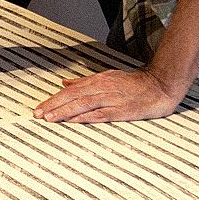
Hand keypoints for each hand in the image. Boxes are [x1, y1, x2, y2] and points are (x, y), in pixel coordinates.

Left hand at [32, 68, 185, 122]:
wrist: (161, 85)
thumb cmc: (134, 83)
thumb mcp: (107, 77)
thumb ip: (85, 82)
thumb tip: (64, 83)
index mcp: (98, 80)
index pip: (70, 91)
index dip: (53, 99)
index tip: (39, 108)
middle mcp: (102, 88)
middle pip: (73, 97)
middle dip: (53, 106)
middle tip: (38, 115)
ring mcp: (112, 99)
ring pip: (83, 105)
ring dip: (64, 111)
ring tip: (49, 118)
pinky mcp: (122, 110)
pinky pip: (100, 114)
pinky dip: (85, 117)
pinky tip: (73, 121)